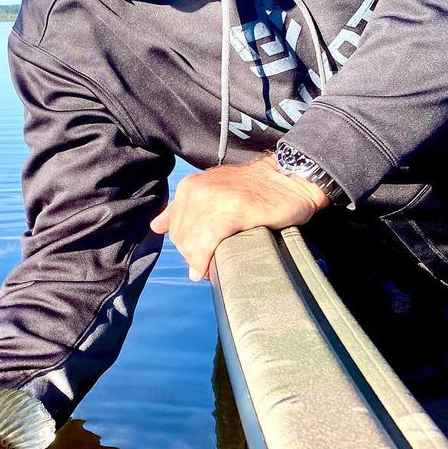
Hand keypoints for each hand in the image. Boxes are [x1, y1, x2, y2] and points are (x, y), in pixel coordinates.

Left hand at [150, 154, 325, 281]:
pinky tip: (206, 271)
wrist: (290, 177)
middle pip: (182, 239)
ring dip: (198, 262)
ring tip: (212, 270)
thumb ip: (184, 207)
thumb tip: (157, 226)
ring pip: (193, 242)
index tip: (199, 257)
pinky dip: (203, 259)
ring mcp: (216, 200)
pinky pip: (208, 241)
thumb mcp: (212, 190)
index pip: (174, 228)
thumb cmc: (254, 189)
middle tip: (209, 266)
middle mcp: (199, 191)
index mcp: (191, 187)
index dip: (186, 248)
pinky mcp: (235, 210)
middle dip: (192, 257)